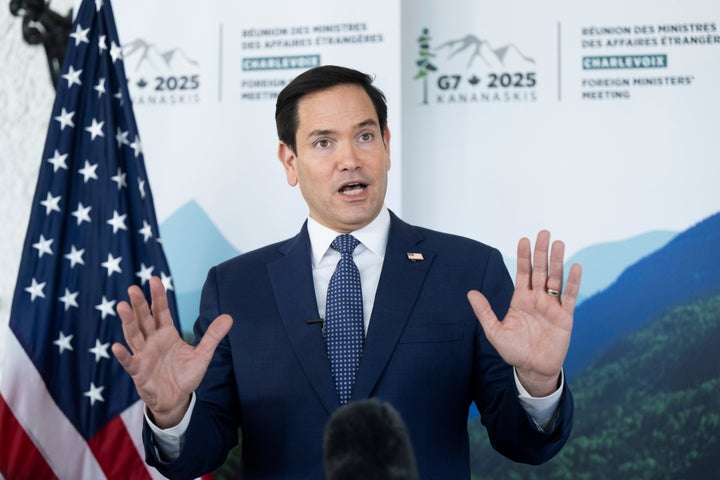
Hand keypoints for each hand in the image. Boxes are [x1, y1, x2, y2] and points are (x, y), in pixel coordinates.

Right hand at [111, 276, 232, 427]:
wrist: (177, 399)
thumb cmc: (185, 374)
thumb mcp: (203, 354)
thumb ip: (213, 336)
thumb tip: (230, 317)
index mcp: (166, 334)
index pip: (161, 312)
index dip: (158, 296)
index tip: (154, 279)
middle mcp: (152, 341)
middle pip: (145, 319)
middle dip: (139, 305)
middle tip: (133, 288)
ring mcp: (143, 356)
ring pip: (134, 335)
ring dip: (128, 322)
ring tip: (122, 306)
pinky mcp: (139, 372)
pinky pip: (129, 363)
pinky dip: (123, 355)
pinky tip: (116, 346)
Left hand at [467, 230, 581, 396]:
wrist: (533, 369)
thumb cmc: (513, 350)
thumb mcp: (494, 332)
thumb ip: (485, 312)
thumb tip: (471, 293)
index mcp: (520, 299)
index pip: (523, 273)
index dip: (523, 257)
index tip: (524, 239)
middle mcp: (537, 299)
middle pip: (540, 270)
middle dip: (541, 252)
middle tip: (543, 233)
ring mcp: (551, 306)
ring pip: (556, 279)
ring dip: (558, 261)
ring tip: (559, 243)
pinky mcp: (565, 316)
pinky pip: (569, 296)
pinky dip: (573, 282)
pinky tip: (575, 267)